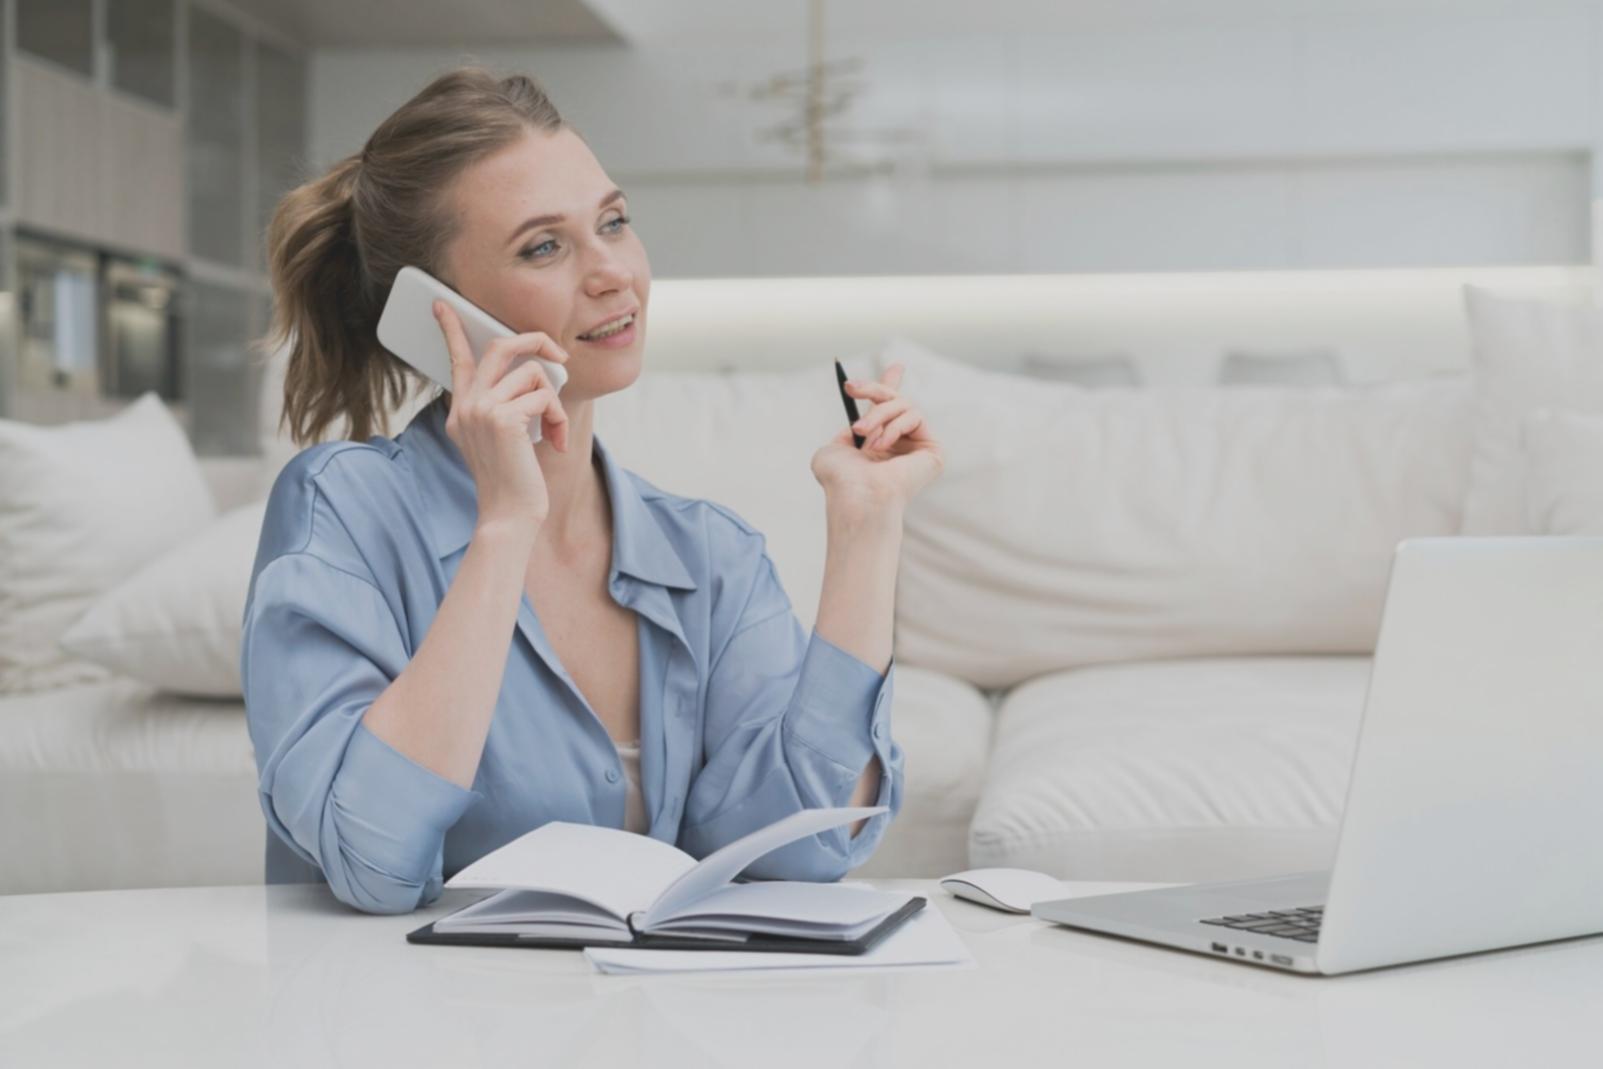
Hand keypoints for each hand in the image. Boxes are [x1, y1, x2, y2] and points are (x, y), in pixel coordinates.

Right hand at [434, 301, 569, 531]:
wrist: (508, 515)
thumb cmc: (513, 480)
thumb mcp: (502, 438)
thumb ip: (507, 405)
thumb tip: (538, 373)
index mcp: (462, 410)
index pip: (457, 359)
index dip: (451, 329)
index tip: (442, 305)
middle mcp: (466, 405)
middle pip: (500, 346)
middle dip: (536, 341)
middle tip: (559, 356)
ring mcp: (481, 410)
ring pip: (533, 373)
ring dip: (555, 402)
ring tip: (555, 432)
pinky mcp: (503, 418)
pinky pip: (545, 396)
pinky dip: (558, 418)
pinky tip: (556, 443)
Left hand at [810, 363, 943, 510]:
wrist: (857, 497)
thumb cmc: (841, 481)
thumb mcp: (833, 450)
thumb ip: (845, 435)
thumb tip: (858, 421)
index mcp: (879, 448)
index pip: (889, 413)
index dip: (891, 387)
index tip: (897, 367)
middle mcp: (900, 447)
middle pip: (896, 400)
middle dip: (873, 390)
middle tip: (851, 388)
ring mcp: (917, 449)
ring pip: (903, 405)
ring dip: (878, 415)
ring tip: (863, 434)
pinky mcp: (933, 451)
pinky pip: (914, 416)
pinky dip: (893, 426)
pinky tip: (881, 446)